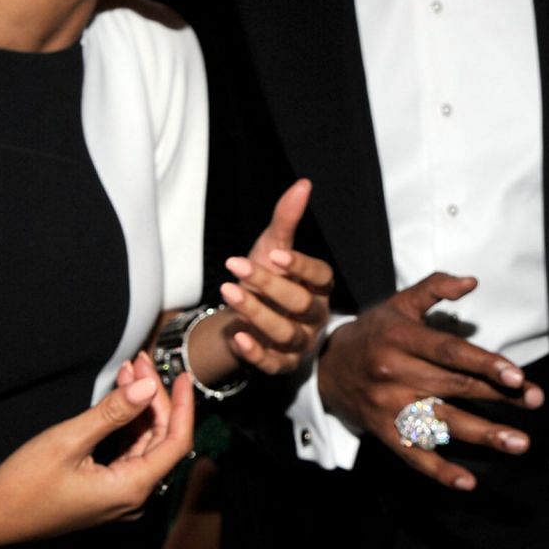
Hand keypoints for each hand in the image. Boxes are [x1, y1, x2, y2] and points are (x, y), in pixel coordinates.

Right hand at [0, 352, 195, 545]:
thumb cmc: (24, 485)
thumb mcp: (69, 440)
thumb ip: (113, 412)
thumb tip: (148, 387)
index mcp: (131, 488)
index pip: (176, 442)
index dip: (183, 406)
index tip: (183, 375)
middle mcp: (132, 497)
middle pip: (160, 439)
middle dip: (154, 398)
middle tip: (140, 363)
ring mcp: (119, 496)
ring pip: (143, 444)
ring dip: (139, 407)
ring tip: (129, 371)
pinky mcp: (106, 491)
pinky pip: (127, 453)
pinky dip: (125, 424)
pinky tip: (118, 397)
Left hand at [215, 179, 334, 375]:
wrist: (244, 319)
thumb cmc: (265, 278)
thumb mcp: (271, 247)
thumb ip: (287, 219)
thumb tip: (303, 184)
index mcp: (319, 286)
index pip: (320, 275)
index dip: (299, 266)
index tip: (274, 254)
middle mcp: (315, 315)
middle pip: (300, 304)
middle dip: (268, 285)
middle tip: (235, 266)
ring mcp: (301, 343)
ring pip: (285, 333)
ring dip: (256, 313)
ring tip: (228, 292)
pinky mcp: (282, 365)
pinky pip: (272, 363)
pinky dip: (255, 352)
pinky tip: (237, 336)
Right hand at [317, 273, 542, 490]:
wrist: (325, 368)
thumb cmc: (373, 332)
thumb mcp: (399, 303)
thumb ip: (435, 288)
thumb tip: (472, 282)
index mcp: (402, 339)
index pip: (449, 352)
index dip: (484, 363)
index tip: (516, 375)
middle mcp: (396, 374)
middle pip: (454, 387)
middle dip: (498, 396)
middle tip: (536, 401)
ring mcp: (390, 407)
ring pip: (442, 423)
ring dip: (483, 435)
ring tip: (519, 442)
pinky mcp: (384, 432)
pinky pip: (414, 455)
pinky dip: (440, 471)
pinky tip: (468, 482)